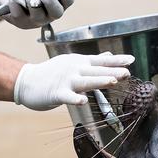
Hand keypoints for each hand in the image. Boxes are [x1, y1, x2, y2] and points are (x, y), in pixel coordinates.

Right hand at [14, 53, 134, 110]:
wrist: (26, 81)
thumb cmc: (52, 73)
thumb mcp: (73, 63)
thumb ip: (92, 61)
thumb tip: (109, 56)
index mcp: (80, 63)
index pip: (101, 61)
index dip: (116, 60)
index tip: (131, 59)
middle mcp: (74, 69)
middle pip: (96, 70)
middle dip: (112, 71)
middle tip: (127, 72)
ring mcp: (65, 81)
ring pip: (85, 81)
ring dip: (99, 81)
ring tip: (113, 81)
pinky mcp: (56, 93)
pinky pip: (67, 96)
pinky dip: (74, 99)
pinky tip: (83, 101)